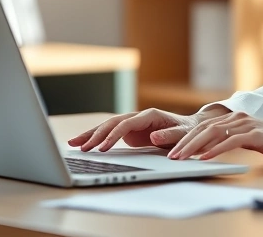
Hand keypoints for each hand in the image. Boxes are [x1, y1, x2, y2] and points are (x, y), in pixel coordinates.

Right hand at [68, 106, 229, 151]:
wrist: (190, 128)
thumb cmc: (189, 132)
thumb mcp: (184, 134)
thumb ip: (170, 136)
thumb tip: (154, 137)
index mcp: (149, 115)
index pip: (126, 124)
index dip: (113, 135)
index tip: (102, 147)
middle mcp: (138, 116)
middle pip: (112, 123)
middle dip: (95, 134)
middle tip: (81, 147)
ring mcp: (132, 123)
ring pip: (107, 126)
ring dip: (90, 134)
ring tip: (72, 144)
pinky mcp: (129, 132)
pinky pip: (109, 133)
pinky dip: (96, 138)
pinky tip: (82, 144)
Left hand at [167, 112, 262, 161]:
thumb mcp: (245, 138)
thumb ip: (228, 139)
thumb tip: (205, 150)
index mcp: (232, 118)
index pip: (202, 126)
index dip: (186, 137)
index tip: (172, 149)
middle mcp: (236, 118)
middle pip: (203, 127)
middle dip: (184, 142)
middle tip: (171, 155)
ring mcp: (245, 124)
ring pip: (213, 133)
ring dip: (194, 146)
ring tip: (182, 157)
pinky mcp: (255, 134)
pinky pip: (230, 141)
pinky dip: (215, 150)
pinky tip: (204, 158)